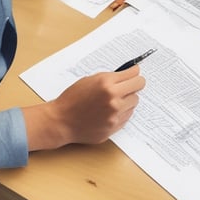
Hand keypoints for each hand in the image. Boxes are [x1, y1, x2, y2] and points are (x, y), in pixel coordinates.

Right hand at [24, 66, 145, 149]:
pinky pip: (127, 116)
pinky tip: (109, 111)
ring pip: (134, 102)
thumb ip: (111, 77)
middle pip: (139, 87)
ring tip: (113, 101)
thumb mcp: (90, 80)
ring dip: (127, 100)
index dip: (135, 73)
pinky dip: (122, 112)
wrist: (61, 121)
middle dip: (133, 85)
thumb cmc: (73, 98)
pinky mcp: (113, 127)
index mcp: (107, 84)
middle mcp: (113, 99)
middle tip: (126, 86)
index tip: (135, 73)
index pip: (135, 75)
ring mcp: (114, 115)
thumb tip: (131, 73)